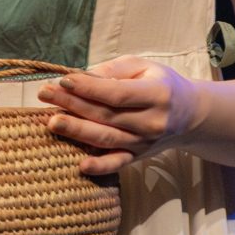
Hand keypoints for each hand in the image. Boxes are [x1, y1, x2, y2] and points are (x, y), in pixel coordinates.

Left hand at [36, 56, 209, 175]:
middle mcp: (152, 121)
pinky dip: (100, 167)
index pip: (117, 93)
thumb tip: (81, 77)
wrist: (189, 115)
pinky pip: (117, 164)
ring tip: (52, 122)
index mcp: (157, 94)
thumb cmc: (161, 84)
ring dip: (77, 131)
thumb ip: (114, 70)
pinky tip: (81, 166)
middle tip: (45, 95)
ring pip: (106, 138)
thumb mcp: (143, 67)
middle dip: (72, 104)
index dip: (89, 87)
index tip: (63, 80)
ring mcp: (144, 142)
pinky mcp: (138, 157)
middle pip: (106, 115)